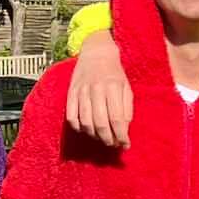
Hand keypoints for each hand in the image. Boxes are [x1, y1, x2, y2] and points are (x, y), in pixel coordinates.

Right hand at [66, 29, 131, 147]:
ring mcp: (81, 91)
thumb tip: (124, 130)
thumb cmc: (114, 73)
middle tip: (113, 144)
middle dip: (108, 139)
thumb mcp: (126, 87)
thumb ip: (127, 108)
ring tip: (101, 138)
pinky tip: (86, 130)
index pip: (117, 119)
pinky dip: (78, 127)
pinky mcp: (71, 93)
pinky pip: (71, 116)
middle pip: (101, 123)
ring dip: (94, 135)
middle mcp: (96, 89)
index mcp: (113, 87)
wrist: (96, 53)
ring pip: (86, 122)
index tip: (125, 145)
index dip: (121, 135)